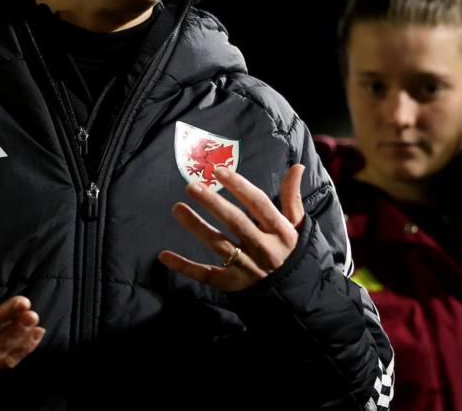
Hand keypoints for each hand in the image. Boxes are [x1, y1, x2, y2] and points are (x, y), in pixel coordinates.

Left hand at [158, 164, 305, 291]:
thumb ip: (292, 197)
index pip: (259, 204)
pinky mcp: (233, 284)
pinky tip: (164, 255)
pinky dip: (185, 267)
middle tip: (192, 186)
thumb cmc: (289, 251)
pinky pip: (207, 275)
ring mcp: (248, 268)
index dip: (239, 186)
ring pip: (219, 245)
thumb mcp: (296, 225)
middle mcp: (265, 249)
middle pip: (236, 222)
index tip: (219, 171)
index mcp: (281, 232)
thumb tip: (296, 167)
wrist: (295, 294)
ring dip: (196, 227)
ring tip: (177, 208)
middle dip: (213, 203)